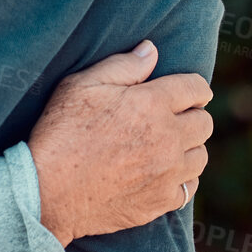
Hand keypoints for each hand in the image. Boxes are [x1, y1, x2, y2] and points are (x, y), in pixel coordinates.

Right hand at [29, 42, 210, 247]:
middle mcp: (168, 138)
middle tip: (172, 118)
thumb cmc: (60, 132)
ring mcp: (167, 173)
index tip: (187, 92)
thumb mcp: (80, 86)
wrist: (47, 190)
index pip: (196, 88)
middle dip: (192, 116)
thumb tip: (151, 50)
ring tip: (167, 147)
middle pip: (205, 123)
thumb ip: (122, 66)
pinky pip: (188, 188)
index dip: (194, 87)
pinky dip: (180, 179)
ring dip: (188, 148)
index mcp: (151, 104)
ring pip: (200, 157)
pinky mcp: (161, 201)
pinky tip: (161, 174)